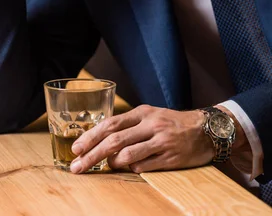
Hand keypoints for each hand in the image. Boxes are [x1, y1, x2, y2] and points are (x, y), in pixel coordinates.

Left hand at [69, 104, 213, 173]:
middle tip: (77, 166)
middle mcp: (150, 124)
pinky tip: (129, 169)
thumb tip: (102, 140)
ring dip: (112, 164)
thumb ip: (129, 126)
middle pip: (114, 140)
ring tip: (105, 167)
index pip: (110, 124)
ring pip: (128, 154)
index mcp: (142, 112)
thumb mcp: (151, 116)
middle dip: (92, 154)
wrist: (207, 129)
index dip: (91, 136)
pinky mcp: (171, 157)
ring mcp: (161, 141)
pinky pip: (145, 166)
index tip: (75, 148)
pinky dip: (132, 169)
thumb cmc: (173, 123)